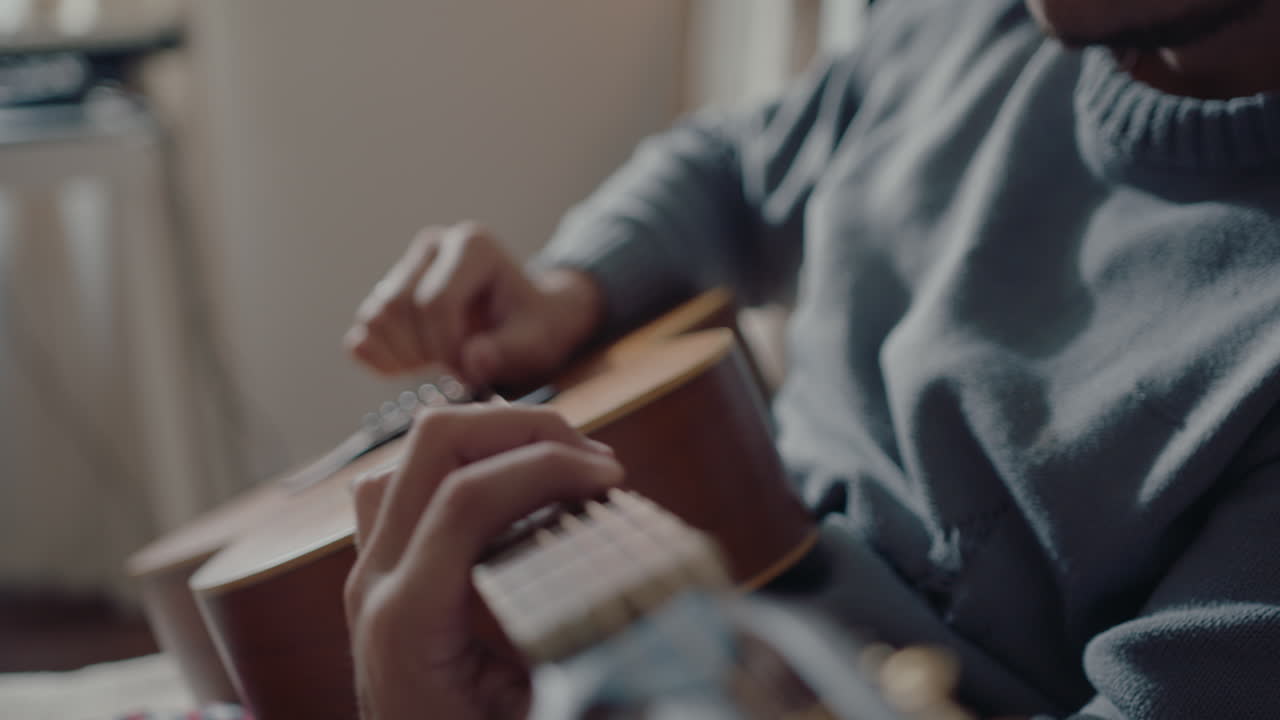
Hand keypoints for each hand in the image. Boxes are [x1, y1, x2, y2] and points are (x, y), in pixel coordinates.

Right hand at [344, 222, 604, 385]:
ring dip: (403, 357)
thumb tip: (472, 359)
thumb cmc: (535, 327)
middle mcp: (433, 246)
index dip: (446, 348)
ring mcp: (406, 267)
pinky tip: (414, 367)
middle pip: (399, 307)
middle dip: (425, 353)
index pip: (435, 300)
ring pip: (376, 317)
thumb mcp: (536, 342)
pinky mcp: (388, 292)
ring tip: (441, 366)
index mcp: (472, 245)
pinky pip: (364, 331)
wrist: (527, 321)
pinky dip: (381, 358)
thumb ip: (508, 351)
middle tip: (458, 372)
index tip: (470, 373)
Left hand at [344, 404, 622, 719]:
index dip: (548, 466)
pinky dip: (469, 465)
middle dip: (524, 428)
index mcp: (405, 624)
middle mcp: (375, 585)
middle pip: (433, 446)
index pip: (466, 496)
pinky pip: (410, 486)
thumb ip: (589, 658)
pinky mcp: (385, 574)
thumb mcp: (543, 712)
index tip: (612, 478)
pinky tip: (521, 492)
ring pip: (414, 454)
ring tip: (565, 465)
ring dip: (494, 439)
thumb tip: (665, 603)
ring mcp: (372, 575)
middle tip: (596, 461)